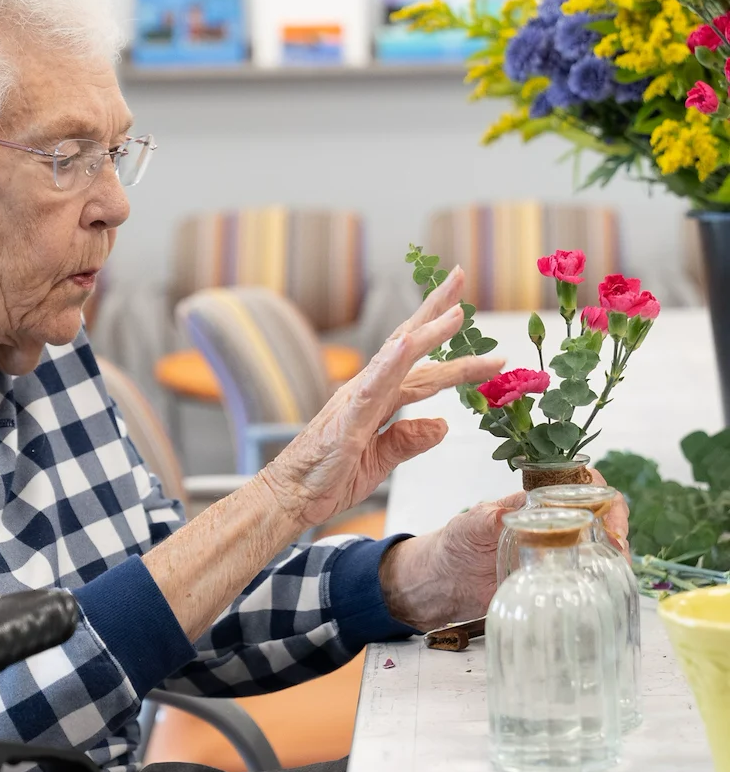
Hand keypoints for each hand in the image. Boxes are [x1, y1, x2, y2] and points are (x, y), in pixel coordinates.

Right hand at [259, 268, 502, 531]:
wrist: (290, 496)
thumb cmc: (327, 477)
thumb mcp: (380, 462)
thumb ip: (409, 440)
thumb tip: (443, 425)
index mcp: (378, 398)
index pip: (421, 366)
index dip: (450, 346)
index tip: (480, 331)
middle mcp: (369, 388)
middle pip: (409, 343)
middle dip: (437, 310)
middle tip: (460, 275)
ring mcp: (357, 398)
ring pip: (398, 358)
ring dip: (427, 333)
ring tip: (456, 312)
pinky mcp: (348, 417)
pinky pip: (373, 385)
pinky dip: (392, 362)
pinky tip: (409, 344)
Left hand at [379, 466, 630, 630]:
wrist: (445, 581)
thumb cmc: (458, 542)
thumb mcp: (469, 525)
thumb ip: (488, 518)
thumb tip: (508, 515)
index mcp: (538, 502)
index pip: (581, 485)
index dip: (601, 494)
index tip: (605, 514)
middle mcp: (555, 526)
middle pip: (601, 517)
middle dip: (617, 528)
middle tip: (617, 549)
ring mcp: (558, 556)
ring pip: (599, 550)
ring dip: (614, 559)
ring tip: (616, 574)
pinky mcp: (555, 584)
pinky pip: (585, 581)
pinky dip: (600, 586)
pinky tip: (603, 596)